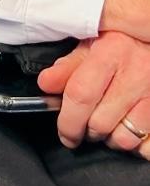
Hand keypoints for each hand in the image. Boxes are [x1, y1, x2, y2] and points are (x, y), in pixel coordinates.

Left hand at [38, 31, 149, 151]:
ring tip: (109, 124)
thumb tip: (46, 85)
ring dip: (112, 138)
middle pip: (100, 123)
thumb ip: (69, 65)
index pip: (81, 94)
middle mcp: (135, 73)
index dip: (68, 121)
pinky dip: (138, 145)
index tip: (65, 133)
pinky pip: (147, 146)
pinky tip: (130, 129)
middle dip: (87, 131)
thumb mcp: (94, 42)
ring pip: (125, 138)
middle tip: (86, 125)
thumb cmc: (125, 40)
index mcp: (111, 52)